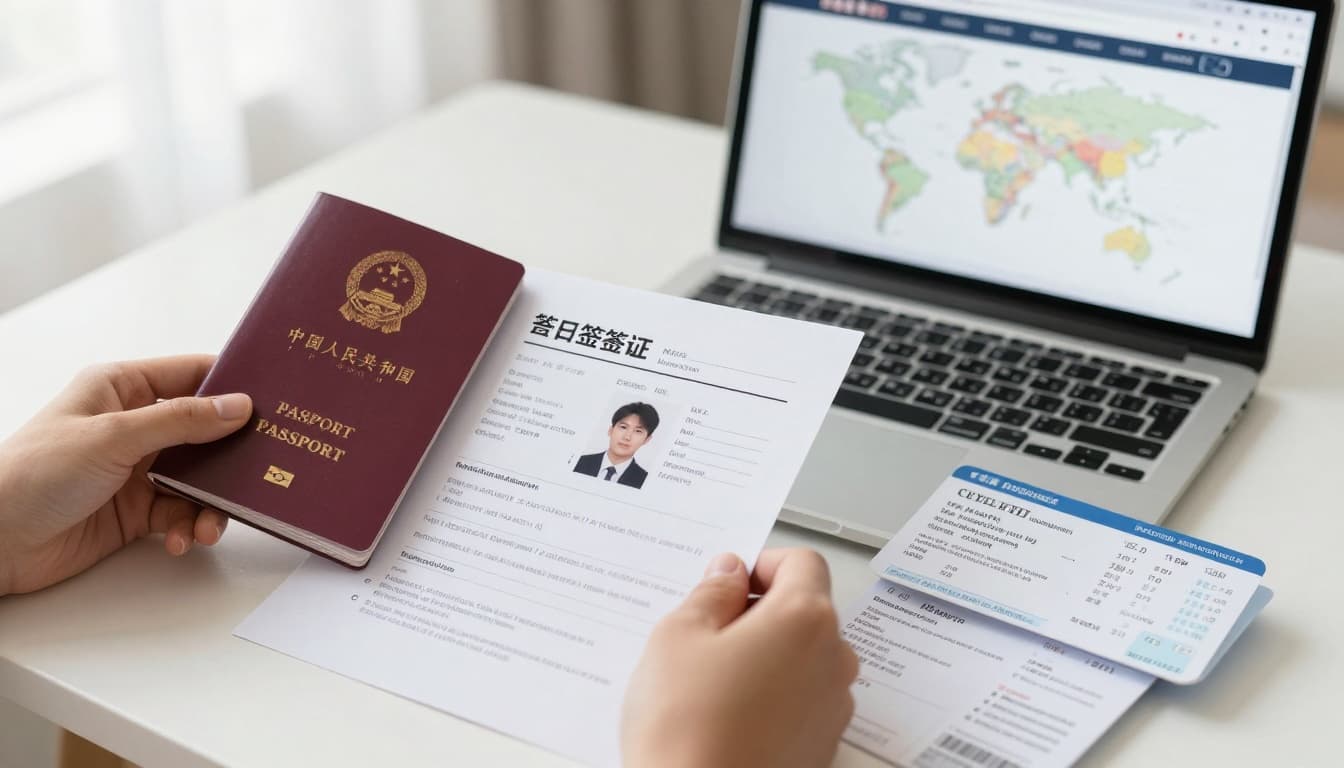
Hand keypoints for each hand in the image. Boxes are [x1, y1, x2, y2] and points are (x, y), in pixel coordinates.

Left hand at [0, 356, 251, 596]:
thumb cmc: (32, 473)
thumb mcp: (113, 436)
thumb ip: (181, 422)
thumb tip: (238, 406)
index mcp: (123, 388)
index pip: (193, 375)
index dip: (234, 386)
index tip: (274, 402)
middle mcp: (134, 425)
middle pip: (205, 431)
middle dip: (233, 454)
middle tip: (264, 470)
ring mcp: (136, 469)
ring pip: (201, 479)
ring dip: (213, 502)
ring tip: (210, 525)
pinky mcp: (135, 510)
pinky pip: (181, 513)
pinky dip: (188, 527)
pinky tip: (179, 539)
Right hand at [622, 548, 858, 767]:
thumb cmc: (687, 728)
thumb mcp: (678, 636)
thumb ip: (711, 593)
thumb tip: (728, 574)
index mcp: (804, 619)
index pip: (803, 563)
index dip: (762, 564)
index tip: (729, 583)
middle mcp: (833, 660)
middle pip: (806, 610)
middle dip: (761, 612)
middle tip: (708, 634)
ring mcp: (832, 708)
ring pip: (804, 657)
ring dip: (767, 656)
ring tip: (712, 682)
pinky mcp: (821, 745)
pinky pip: (802, 700)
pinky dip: (773, 696)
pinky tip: (728, 715)